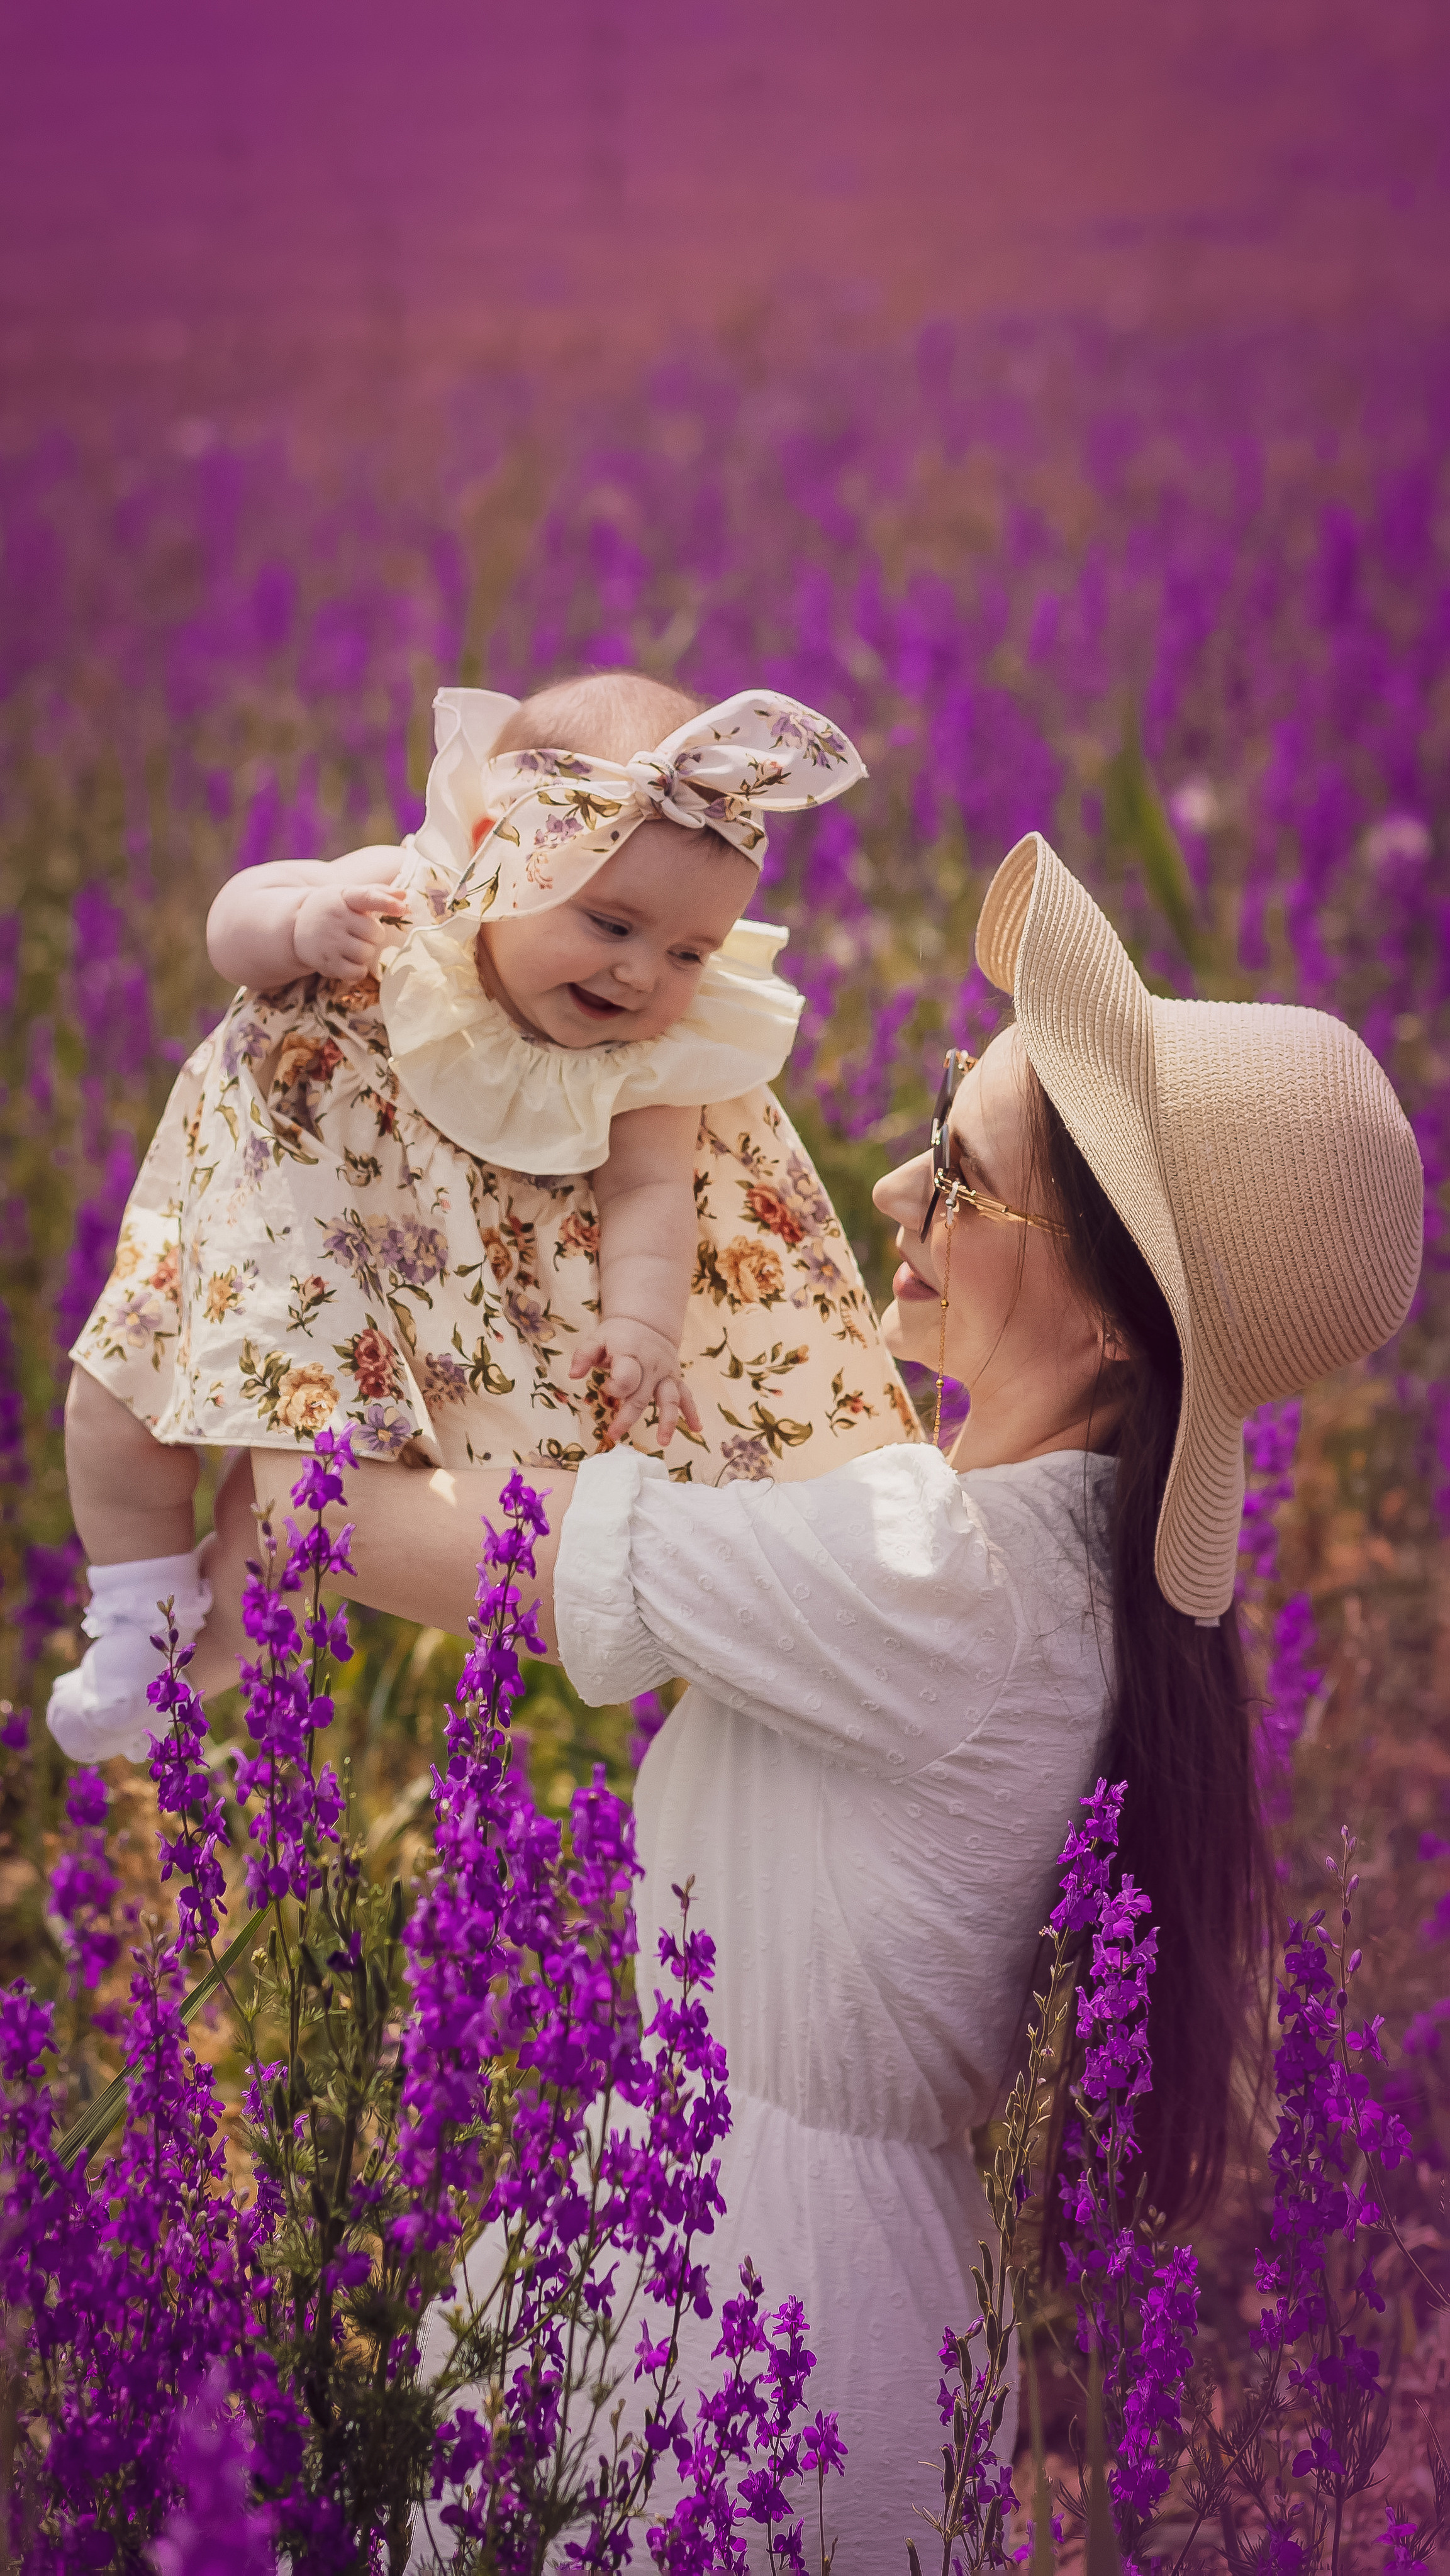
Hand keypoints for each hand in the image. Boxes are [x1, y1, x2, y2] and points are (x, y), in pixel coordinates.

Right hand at [293, 883, 404, 980]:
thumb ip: (377, 893)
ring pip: (366, 954)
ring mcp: (330, 941)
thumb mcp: (349, 895)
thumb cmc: (333, 909)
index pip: (367, 897)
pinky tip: (351, 961)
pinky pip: (355, 972)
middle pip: (374, 933)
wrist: (297, 924)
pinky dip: (358, 970)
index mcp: (344, 897)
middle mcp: (336, 918)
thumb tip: (404, 895)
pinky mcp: (327, 962)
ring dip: (366, 953)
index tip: (402, 908)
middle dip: (374, 936)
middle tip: (362, 933)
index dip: (386, 903)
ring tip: (355, 946)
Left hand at [569, 1318, 702, 1448]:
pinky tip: (697, 1429)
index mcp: (631, 1354)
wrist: (647, 1321)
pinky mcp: (675, 1379)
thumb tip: (573, 1374)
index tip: (605, 1387)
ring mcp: (666, 1374)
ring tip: (663, 1442)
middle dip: (628, 1418)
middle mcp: (652, 1366)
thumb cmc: (618, 1334)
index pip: (626, 1378)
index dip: (614, 1387)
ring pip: (670, 1399)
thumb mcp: (598, 1337)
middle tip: (613, 1435)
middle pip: (641, 1396)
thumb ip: (584, 1355)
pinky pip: (686, 1396)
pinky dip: (692, 1412)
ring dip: (668, 1421)